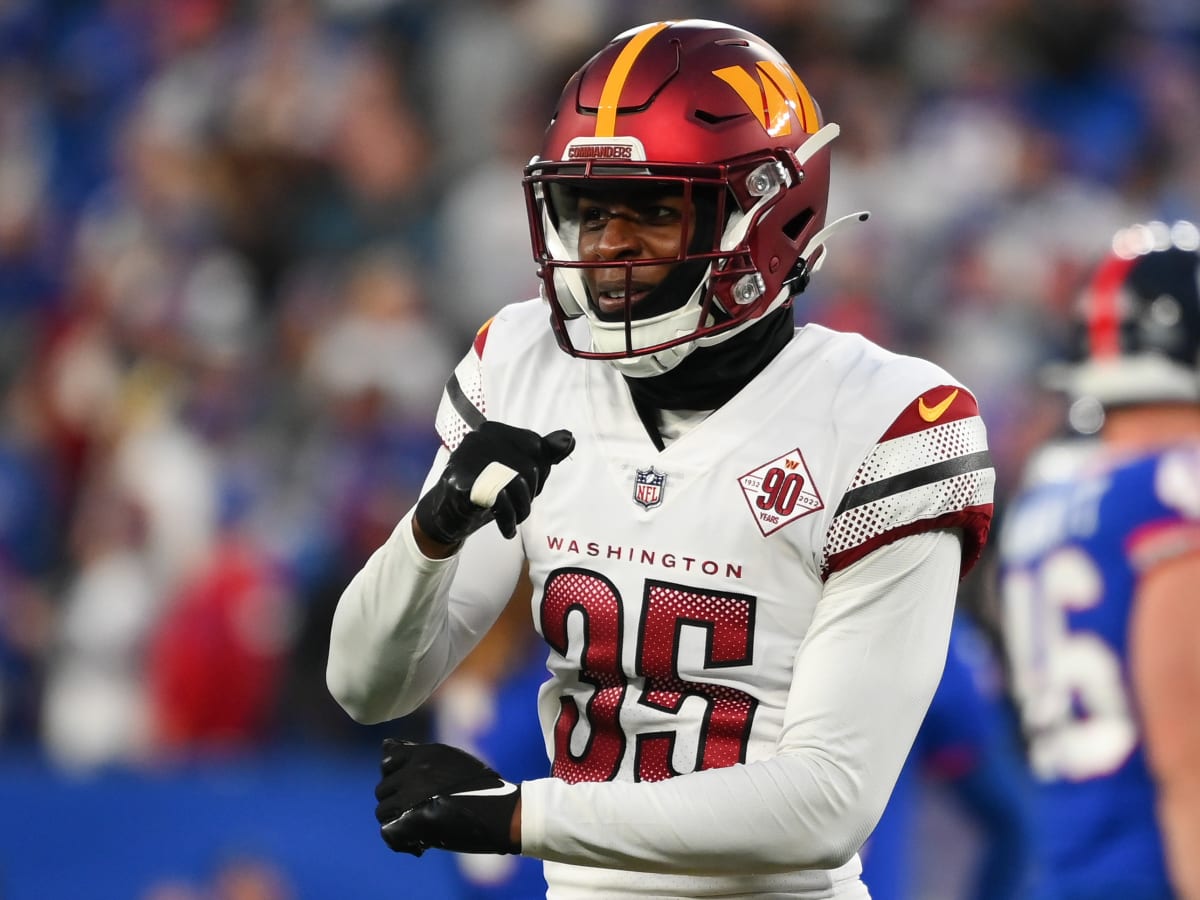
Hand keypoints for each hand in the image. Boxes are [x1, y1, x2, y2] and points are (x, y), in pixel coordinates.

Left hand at [375, 739, 520, 856]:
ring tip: (421, 829)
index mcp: (425, 753)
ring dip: (398, 822)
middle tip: (420, 814)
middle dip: (396, 803)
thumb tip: (385, 745)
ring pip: (383, 812)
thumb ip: (418, 754)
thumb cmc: (482, 787)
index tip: (410, 790)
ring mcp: (413, 796)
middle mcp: (415, 771)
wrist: (504, 813)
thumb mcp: (451, 759)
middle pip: (382, 789)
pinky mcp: (413, 821)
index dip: (395, 777)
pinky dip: (400, 841)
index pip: (387, 761)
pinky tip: (420, 844)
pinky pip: (388, 832)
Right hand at [414, 421, 573, 545]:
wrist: (444, 516)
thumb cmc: (484, 491)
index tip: (525, 489)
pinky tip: (507, 530)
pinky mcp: (462, 483)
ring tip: (514, 519)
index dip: (537, 474)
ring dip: (521, 510)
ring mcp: (468, 460)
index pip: (535, 447)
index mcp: (493, 430)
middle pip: (529, 466)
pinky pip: (500, 500)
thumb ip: (543, 454)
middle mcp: (479, 438)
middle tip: (517, 508)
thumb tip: (569, 438)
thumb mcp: (516, 471)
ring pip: (518, 482)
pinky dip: (508, 520)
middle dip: (529, 494)